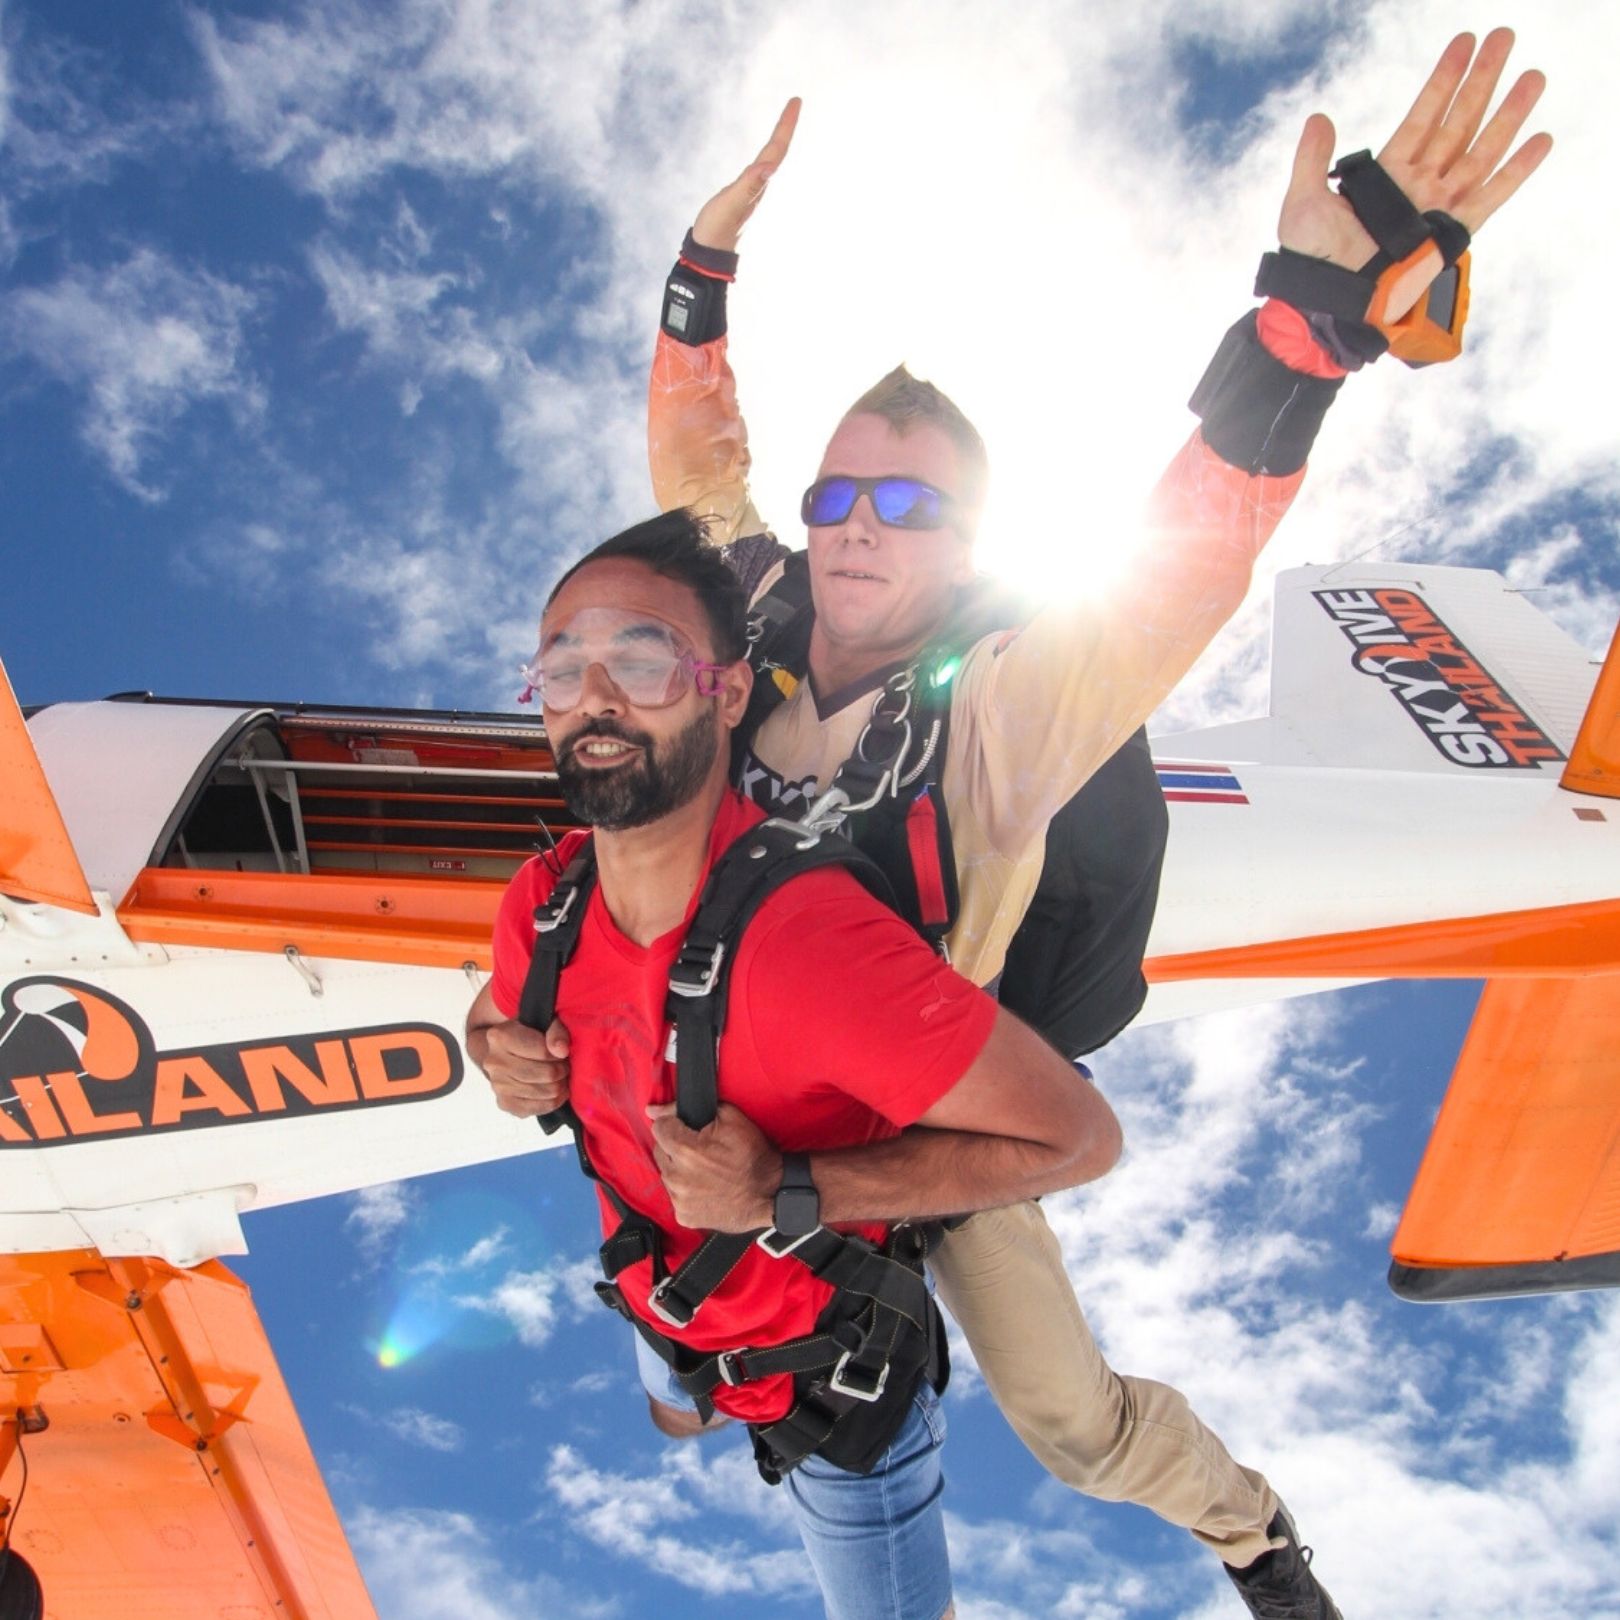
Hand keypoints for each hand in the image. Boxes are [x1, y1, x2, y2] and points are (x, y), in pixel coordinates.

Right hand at [472, 1016, 569, 1116]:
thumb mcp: (544, 1022)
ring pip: (544, 1092)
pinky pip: (538, 1108)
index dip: (560, 1053)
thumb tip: (561, 1051)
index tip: (562, 1052)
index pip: (543, 1051)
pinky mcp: (504, 1103)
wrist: (505, 1051)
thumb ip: (556, 1030)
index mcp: (499, 1036)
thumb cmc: (529, 1034)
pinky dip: (553, 1101)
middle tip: (564, 1065)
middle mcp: (494, 1062)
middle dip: (562, 1070)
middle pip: (546, 1074)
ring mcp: (497, 1085)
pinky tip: (555, 1091)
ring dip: (560, 1086)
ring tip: (560, 1077)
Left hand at [648, 1101, 779, 1231]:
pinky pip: (675, 1196)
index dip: (674, 1125)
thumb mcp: (731, 1119)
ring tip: (704, 1170)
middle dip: (676, 1147)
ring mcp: (679, 1200)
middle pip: (660, 1151)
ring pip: (666, 1174)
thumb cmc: (753, 1157)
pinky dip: (685, 1190)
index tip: (687, 1130)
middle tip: (701, 1150)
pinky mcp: (684, 1216)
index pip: (660, 1128)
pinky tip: (704, 1187)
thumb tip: (654, 1110)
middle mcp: (677, 1177)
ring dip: (679, 1169)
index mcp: (686, 1151)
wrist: (770, 1194)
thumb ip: (690, 1109)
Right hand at [691, 98, 801, 252]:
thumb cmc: (717, 230)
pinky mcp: (741, 196)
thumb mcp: (730, 204)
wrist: (708, 255)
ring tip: (785, 121)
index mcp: (758, 184)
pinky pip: (758, 169)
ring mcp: (751, 192)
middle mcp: (759, 186)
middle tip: (795, 103)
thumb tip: (770, 166)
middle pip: (777, 151)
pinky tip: (764, 158)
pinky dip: (765, 155)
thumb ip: (749, 185)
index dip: (786, 124)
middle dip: (786, 126)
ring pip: (770, 160)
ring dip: (779, 139)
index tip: (796, 100)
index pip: (777, 149)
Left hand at [1278, 29, 1551, 318]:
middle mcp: (1418, 186)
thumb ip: (1313, 159)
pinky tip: (1540, 140)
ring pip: (1481, 151)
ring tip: (1533, 77)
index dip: (1444, 80)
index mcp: (1387, 175)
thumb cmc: (1311, 259)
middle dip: (1482, 81)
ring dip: (1508, 114)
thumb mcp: (1303, 201)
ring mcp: (1437, 208)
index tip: (1464, 44)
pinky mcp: (1450, 234)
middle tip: (1504, 39)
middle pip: (1459, 123)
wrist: (1326, 300)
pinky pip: (1490, 196)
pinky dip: (1516, 170)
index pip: (1422, 116)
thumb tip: (1318, 117)